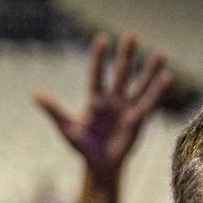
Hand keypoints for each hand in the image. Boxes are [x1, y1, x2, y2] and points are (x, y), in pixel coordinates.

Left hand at [33, 33, 170, 182]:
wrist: (100, 165)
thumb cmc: (83, 147)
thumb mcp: (67, 129)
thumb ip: (54, 111)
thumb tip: (35, 94)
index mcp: (94, 101)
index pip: (97, 74)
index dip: (99, 58)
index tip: (102, 39)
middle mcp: (113, 100)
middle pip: (120, 74)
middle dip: (125, 56)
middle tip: (131, 36)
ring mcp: (127, 108)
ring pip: (139, 84)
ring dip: (148, 70)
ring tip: (159, 53)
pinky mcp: (138, 119)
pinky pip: (149, 102)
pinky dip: (158, 91)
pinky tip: (167, 77)